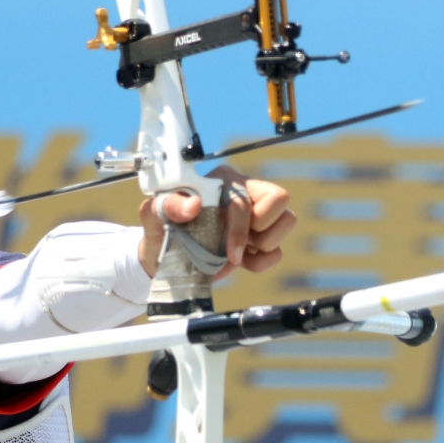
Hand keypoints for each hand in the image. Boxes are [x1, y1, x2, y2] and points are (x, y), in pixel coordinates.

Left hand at [137, 165, 295, 279]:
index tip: (228, 251)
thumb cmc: (161, 231)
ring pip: (288, 220)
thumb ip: (168, 205)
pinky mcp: (260, 240)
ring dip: (265, 244)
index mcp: (222, 180)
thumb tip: (194, 205)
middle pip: (280, 199)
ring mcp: (256, 216)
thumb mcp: (154, 216)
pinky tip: (241, 261)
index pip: (247, 196)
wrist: (163, 260)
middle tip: (232, 243)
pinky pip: (279, 251)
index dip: (240, 227)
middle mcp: (244, 192)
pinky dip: (262, 262)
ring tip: (235, 251)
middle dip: (258, 229)